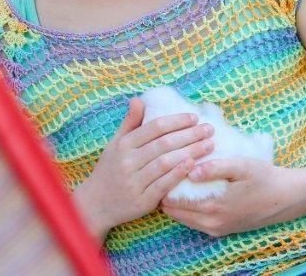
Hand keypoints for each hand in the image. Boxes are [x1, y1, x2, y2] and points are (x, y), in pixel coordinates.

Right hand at [73, 98, 215, 239]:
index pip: (155, 127)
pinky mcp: (141, 201)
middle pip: (164, 144)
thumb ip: (130, 123)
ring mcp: (134, 182)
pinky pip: (163, 185)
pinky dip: (178, 174)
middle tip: (210, 129)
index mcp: (124, 145)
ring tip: (208, 145)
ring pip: (166, 162)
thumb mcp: (115, 144)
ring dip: (190, 152)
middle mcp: (128, 162)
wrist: (95, 206)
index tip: (195, 117)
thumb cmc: (110, 170)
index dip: (177, 121)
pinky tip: (193, 165)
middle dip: (190, 135)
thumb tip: (139, 99)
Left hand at [161, 158, 305, 236]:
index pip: (173, 200)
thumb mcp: (242, 166)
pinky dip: (188, 209)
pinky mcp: (221, 231)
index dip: (166, 183)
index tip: (166, 166)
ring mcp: (215, 229)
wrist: (286, 198)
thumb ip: (216, 168)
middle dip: (167, 193)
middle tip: (168, 172)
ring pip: (182, 218)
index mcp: (213, 207)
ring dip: (176, 203)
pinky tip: (192, 193)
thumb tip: (190, 170)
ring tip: (177, 181)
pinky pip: (194, 222)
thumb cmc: (265, 178)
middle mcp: (210, 223)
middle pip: (173, 212)